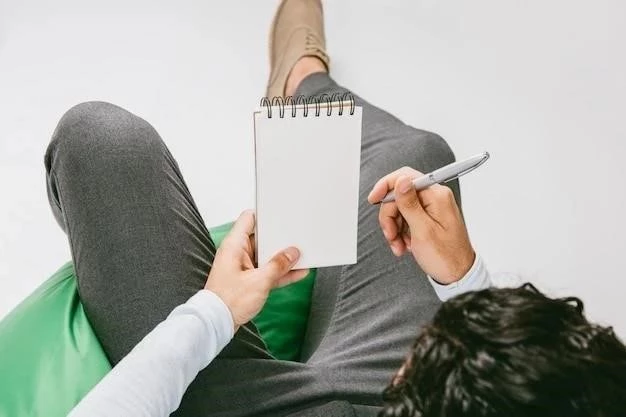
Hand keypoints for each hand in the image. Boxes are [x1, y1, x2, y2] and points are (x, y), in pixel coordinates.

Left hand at [205, 210, 308, 329]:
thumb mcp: (259, 282)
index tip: (281, 215)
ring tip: (300, 257)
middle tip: (295, 240)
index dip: (265, 214)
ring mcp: (243, 266)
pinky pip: (267, 270)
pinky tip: (296, 273)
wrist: (216, 323)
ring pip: (266, 255)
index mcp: (234, 245)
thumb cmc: (227, 301)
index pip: (249, 218)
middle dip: (279, 239)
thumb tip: (291, 254)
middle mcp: (237, 252)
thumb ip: (278, 266)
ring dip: (281, 258)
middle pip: (262, 237)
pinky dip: (279, 272)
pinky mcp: (248, 278)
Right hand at [368, 167, 474, 283]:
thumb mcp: (423, 231)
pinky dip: (401, 232)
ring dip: (394, 228)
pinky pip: (406, 218)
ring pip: (400, 209)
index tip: (373, 199)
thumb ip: (409, 204)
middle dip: (390, 216)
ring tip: (399, 245)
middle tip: (391, 235)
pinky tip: (405, 245)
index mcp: (436, 196)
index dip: (386, 187)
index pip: (405, 177)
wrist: (457, 275)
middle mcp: (435, 197)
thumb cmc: (445, 257)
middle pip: (399, 195)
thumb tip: (400, 181)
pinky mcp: (428, 218)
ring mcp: (431, 208)